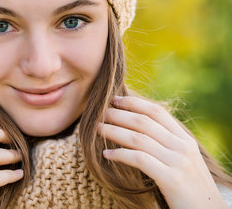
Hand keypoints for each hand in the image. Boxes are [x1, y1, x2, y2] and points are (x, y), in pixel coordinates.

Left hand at [97, 96, 226, 208]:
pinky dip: (120, 154)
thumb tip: (138, 129)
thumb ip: (166, 144)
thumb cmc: (190, 188)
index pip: (157, 111)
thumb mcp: (183, 160)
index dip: (134, 103)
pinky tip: (106, 154)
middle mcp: (183, 147)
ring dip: (113, 131)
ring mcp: (178, 162)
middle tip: (99, 113)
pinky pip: (139, 159)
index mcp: (185, 139)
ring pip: (138, 138)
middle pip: (143, 122)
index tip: (115, 99)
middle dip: (118, 115)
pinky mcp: (171, 179)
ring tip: (97, 129)